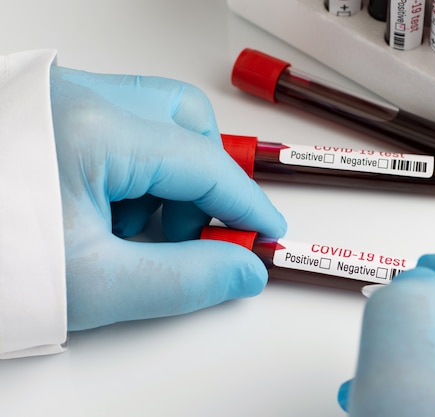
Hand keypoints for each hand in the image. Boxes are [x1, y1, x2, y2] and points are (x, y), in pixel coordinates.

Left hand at [50, 66, 286, 330]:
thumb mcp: (94, 285)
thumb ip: (187, 280)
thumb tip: (242, 268)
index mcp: (93, 129)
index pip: (204, 163)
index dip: (246, 204)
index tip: (265, 232)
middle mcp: (77, 96)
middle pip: (185, 122)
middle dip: (205, 182)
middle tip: (201, 233)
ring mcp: (59, 99)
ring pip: (155, 122)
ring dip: (166, 180)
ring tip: (134, 236)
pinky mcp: (47, 113)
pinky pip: (120, 128)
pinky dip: (132, 174)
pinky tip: (105, 218)